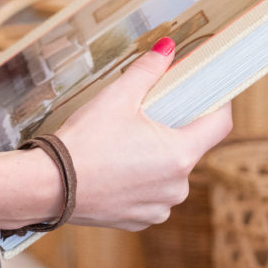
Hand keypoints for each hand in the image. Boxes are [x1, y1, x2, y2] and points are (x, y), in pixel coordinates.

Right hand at [53, 39, 232, 229]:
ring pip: (169, 173)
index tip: (211, 91)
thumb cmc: (84, 142)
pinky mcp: (140, 220)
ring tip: (125, 144)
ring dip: (156, 158)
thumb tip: (167, 48)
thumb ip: (147, 71)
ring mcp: (159, 207)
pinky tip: (115, 169)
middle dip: (174, 130)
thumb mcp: (117, 98)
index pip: (219, 125)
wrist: (48, 186)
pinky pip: (151, 194)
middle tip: (148, 115)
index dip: (219, 103)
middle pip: (190, 148)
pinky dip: (140, 181)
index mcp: (179, 154)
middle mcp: (177, 186)